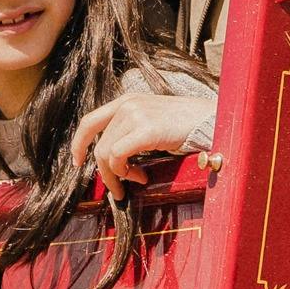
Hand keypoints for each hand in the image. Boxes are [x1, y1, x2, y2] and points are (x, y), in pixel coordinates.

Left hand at [72, 87, 218, 189]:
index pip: (90, 121)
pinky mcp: (145, 130)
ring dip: (117, 175)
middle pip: (98, 143)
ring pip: (105, 153)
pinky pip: (118, 157)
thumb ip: (131, 132)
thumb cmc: (186, 126)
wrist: (212, 120)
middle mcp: (127, 104)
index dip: (79, 143)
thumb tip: (114, 160)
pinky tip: (142, 177)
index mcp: (127, 101)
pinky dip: (126, 173)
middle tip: (117, 188)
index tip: (78, 162)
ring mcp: (135, 114)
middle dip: (103, 171)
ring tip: (136, 180)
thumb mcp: (152, 122)